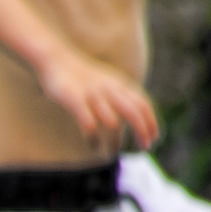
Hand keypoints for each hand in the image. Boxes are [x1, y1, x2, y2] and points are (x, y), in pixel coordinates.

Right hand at [36, 51, 158, 153]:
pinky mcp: (74, 100)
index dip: (151, 122)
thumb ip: (121, 95)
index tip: (154, 138)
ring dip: (116, 139)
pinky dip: (94, 138)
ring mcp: (92, 95)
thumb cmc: (82, 75)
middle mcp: (109, 89)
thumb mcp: (108, 81)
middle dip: (142, 131)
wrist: (56, 59)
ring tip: (114, 152)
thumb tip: (135, 114)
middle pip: (133, 112)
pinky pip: (88, 123)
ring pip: (112, 120)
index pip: (143, 104)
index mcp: (119, 84)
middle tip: (144, 148)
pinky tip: (94, 146)